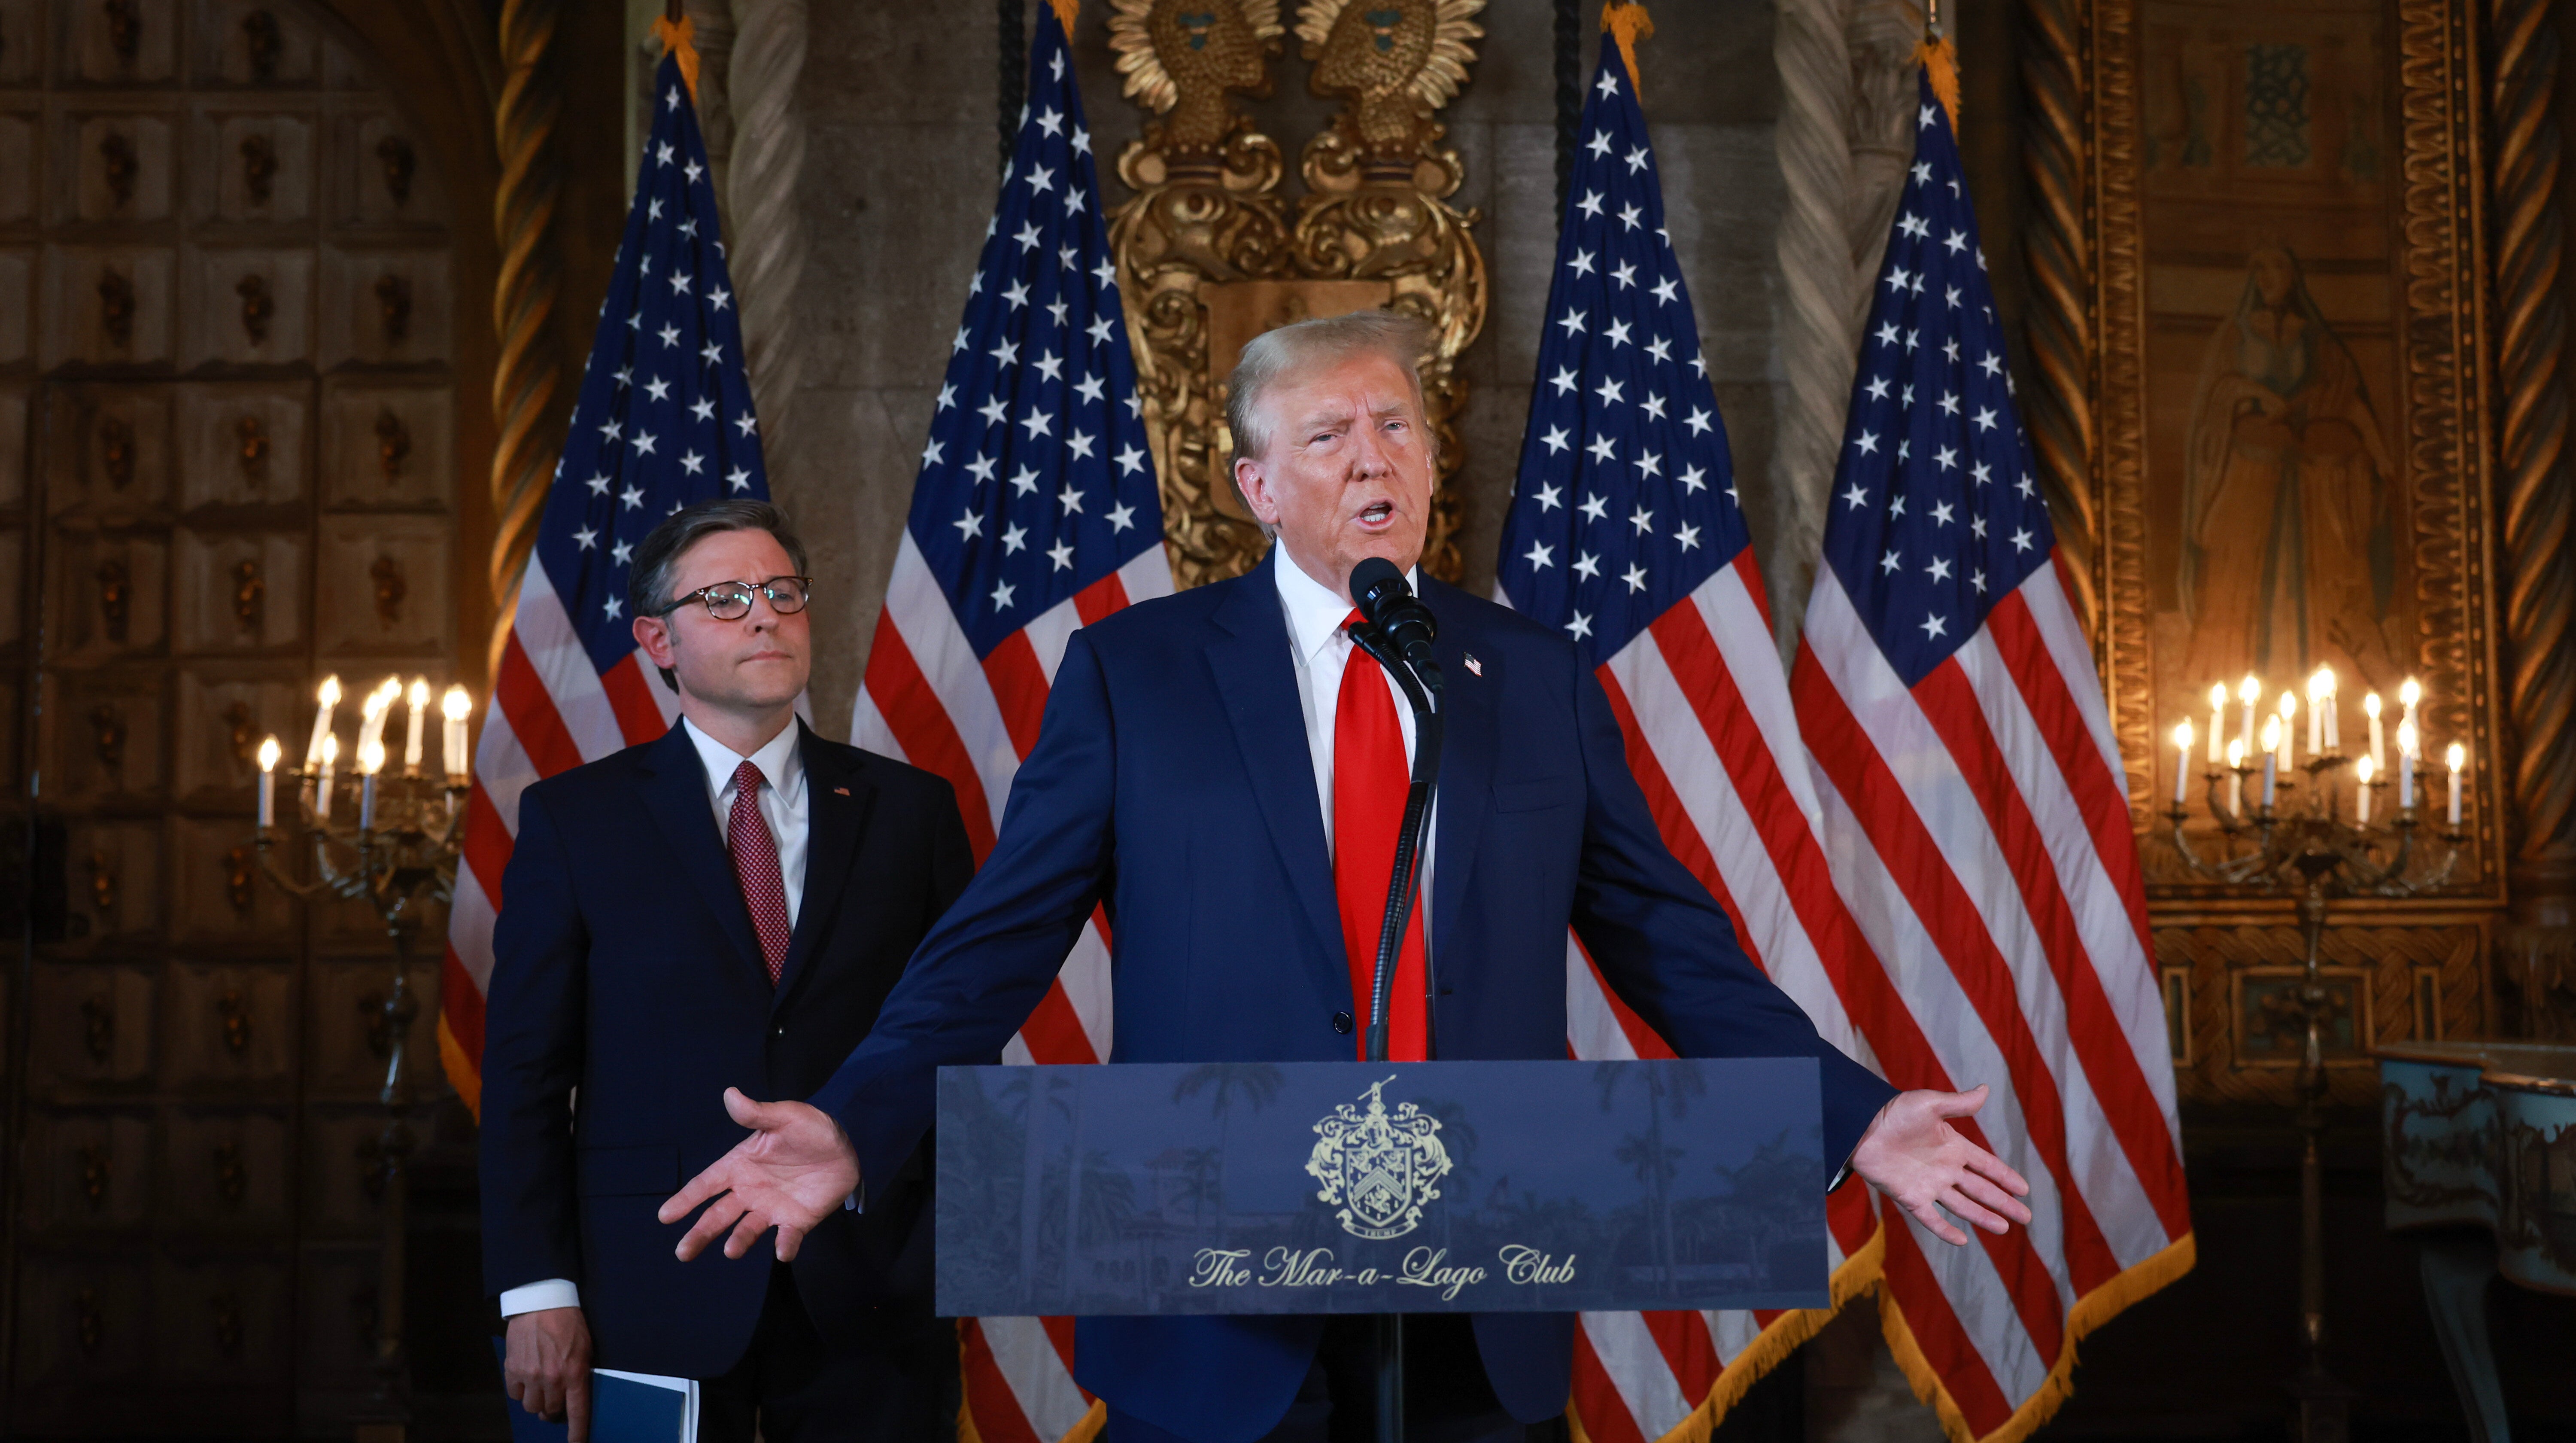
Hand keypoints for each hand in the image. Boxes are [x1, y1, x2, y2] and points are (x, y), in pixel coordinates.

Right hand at [503, 1306, 591, 1440]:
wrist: (541, 1301)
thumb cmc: (569, 1322)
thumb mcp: (586, 1347)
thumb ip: (580, 1372)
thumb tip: (575, 1394)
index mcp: (574, 1374)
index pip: (576, 1412)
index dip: (576, 1432)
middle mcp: (552, 1379)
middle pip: (551, 1411)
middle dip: (554, 1408)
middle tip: (555, 1397)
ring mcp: (530, 1376)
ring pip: (531, 1407)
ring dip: (537, 1401)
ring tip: (540, 1388)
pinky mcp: (512, 1369)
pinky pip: (515, 1395)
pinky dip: (520, 1391)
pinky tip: (525, 1378)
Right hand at [659, 1086, 859, 1262]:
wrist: (847, 1145)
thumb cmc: (810, 1128)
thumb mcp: (784, 1117)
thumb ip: (757, 1113)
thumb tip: (730, 1094)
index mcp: (740, 1165)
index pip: (706, 1184)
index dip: (685, 1200)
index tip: (664, 1216)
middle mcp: (750, 1191)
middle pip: (718, 1215)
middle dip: (700, 1233)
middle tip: (683, 1252)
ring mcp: (772, 1208)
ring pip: (747, 1229)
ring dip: (738, 1241)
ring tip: (731, 1251)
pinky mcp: (797, 1220)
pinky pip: (789, 1236)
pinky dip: (785, 1245)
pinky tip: (782, 1252)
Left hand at [1850, 1085, 2034, 1246]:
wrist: (1860, 1127)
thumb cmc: (1894, 1112)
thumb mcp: (1930, 1104)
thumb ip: (1959, 1103)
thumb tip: (1985, 1089)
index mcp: (1953, 1146)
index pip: (1986, 1165)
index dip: (2005, 1176)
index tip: (2024, 1189)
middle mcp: (1944, 1169)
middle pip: (1981, 1189)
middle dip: (2003, 1202)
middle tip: (2025, 1217)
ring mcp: (1928, 1185)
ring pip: (1963, 1205)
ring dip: (1983, 1216)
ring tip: (2004, 1228)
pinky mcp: (1910, 1197)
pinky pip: (1931, 1218)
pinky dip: (1945, 1230)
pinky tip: (1962, 1241)